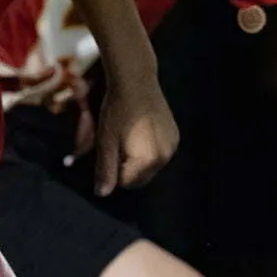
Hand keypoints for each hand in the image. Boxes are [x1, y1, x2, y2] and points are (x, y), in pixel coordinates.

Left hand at [93, 76, 179, 193]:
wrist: (136, 81)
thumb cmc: (116, 111)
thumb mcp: (106, 141)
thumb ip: (105, 170)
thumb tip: (102, 194)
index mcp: (148, 160)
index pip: (126, 182)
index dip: (112, 170)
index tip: (107, 150)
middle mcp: (165, 157)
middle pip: (140, 177)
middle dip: (126, 167)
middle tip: (115, 144)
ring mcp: (172, 146)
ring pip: (149, 166)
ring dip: (136, 158)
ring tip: (127, 135)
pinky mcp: (175, 136)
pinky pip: (158, 153)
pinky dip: (148, 149)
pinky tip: (139, 130)